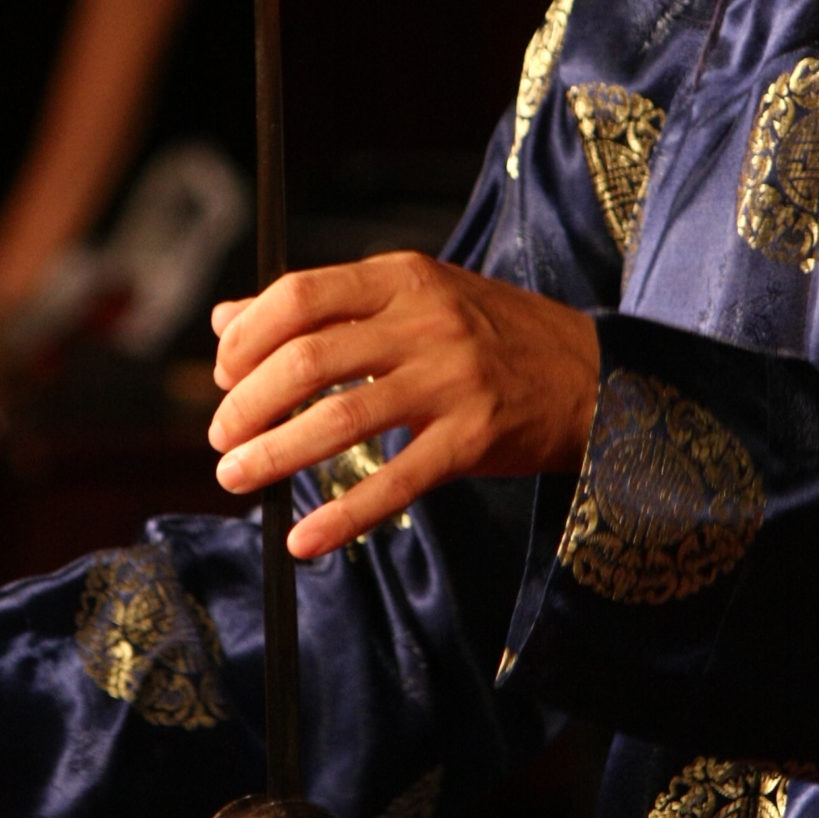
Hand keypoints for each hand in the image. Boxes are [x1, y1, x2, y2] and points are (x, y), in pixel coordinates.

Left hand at [207, 252, 600, 558]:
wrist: (596, 376)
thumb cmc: (493, 336)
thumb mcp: (413, 297)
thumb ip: (322, 307)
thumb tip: (226, 319)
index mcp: (403, 278)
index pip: (299, 296)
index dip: (246, 338)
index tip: (223, 374)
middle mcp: (425, 322)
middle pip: (307, 359)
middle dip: (248, 404)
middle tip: (222, 438)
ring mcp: (451, 381)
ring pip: (340, 420)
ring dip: (274, 455)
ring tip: (238, 476)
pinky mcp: (473, 439)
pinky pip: (394, 484)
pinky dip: (341, 517)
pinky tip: (303, 540)